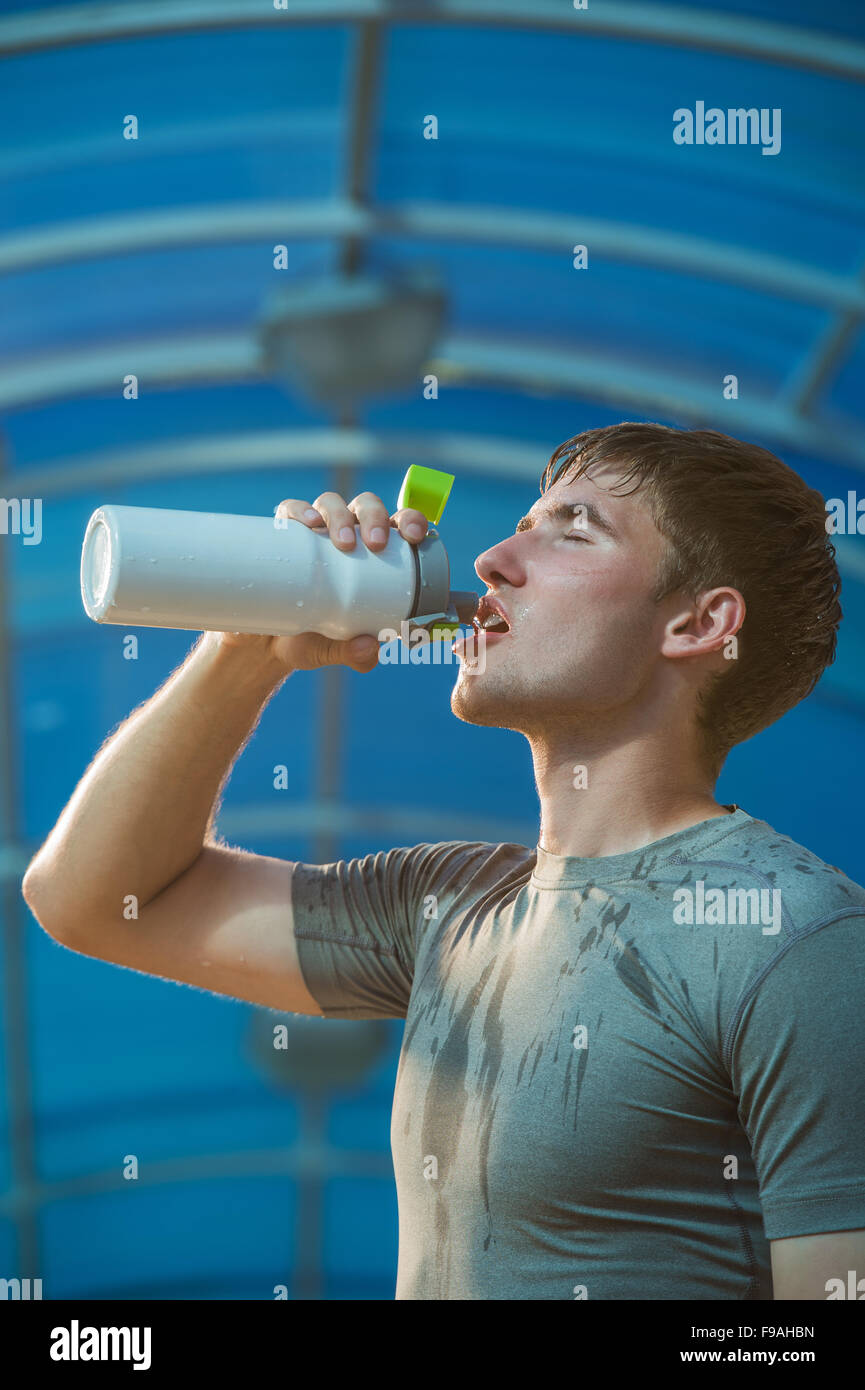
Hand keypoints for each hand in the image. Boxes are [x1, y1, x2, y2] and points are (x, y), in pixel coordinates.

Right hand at [215, 491, 429, 672]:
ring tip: (343, 542)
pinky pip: (289, 511)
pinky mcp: (280, 534)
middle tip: (376, 544)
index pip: (398, 525)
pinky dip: (299, 510)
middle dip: (375, 517)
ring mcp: (312, 532)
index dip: (411, 520)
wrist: (261, 645)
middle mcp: (345, 535)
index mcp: (372, 555)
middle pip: (365, 506)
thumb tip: (370, 648)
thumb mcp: (335, 651)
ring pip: (330, 503)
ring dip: (340, 515)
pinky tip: (307, 523)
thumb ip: (357, 655)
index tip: (415, 536)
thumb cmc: (311, 640)